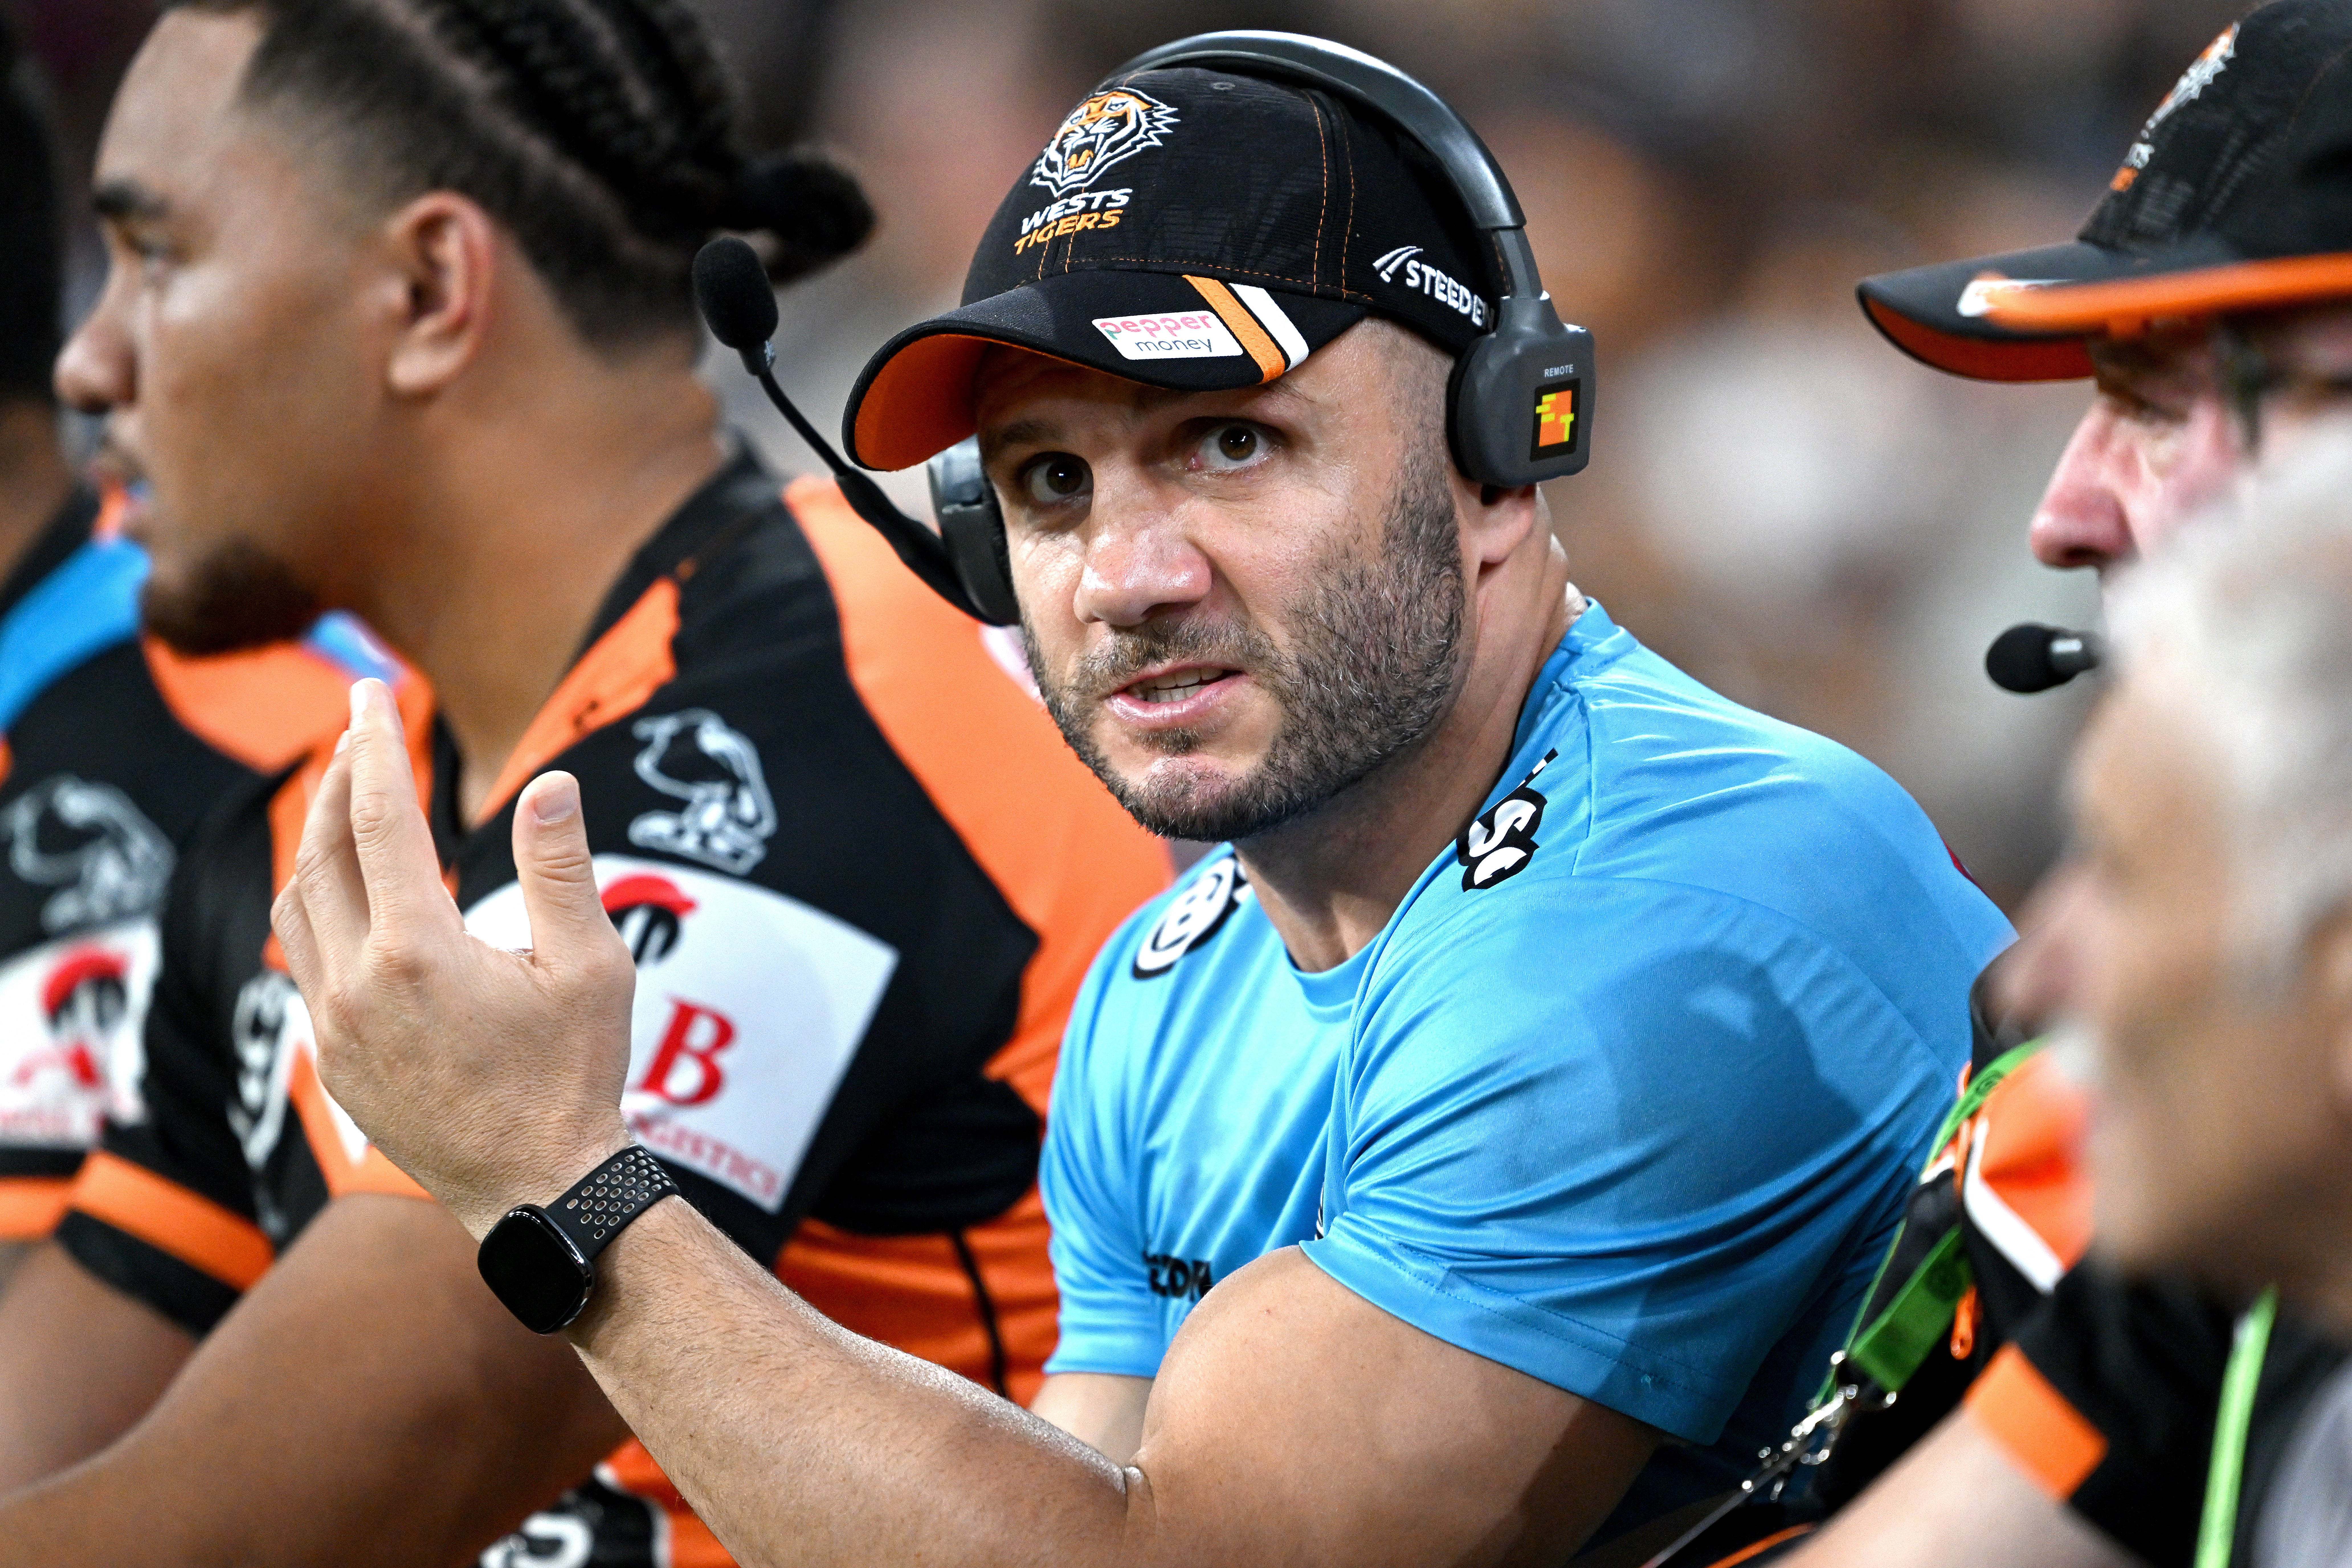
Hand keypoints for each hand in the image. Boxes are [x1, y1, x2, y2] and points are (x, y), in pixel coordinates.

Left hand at [272, 679, 636, 1235]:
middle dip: (336, 779)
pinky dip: (316, 906)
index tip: (369, 693)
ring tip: (345, 800)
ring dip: (315, 842)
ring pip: (297, 906)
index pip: (378, 816)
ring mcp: (336, 1026)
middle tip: (358, 728)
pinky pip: (303, 962)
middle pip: (321, 851)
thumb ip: (561, 868)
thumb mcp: (591, 966)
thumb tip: (550, 782)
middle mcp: (359, 983)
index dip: (373, 744)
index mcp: (420, 950)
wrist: (537, 1189)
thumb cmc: (575, 1075)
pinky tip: (344, 893)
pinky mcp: (334, 1059)